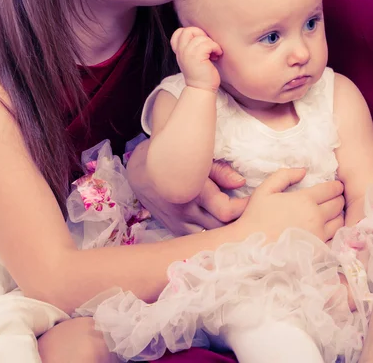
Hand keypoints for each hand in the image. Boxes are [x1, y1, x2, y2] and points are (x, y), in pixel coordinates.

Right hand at [127, 141, 247, 234]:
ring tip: (239, 226)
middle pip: (220, 228)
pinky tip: (218, 231)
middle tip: (253, 217)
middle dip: (238, 223)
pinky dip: (208, 235)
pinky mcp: (173, 228)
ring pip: (208, 236)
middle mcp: (185, 212)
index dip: (244, 208)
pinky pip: (195, 238)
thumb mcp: (197, 159)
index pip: (226, 211)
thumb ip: (220, 171)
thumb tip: (241, 183)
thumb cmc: (172, 158)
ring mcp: (178, 223)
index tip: (258, 203)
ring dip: (223, 232)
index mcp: (194, 192)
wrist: (139, 168)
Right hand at [171, 27, 221, 92]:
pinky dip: (215, 48)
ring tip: (213, 53)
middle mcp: (181, 51)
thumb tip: (203, 35)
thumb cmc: (201, 74)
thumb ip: (193, 47)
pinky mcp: (197, 58)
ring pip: (200, 38)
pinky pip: (208, 44)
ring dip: (211, 44)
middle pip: (188, 30)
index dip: (191, 33)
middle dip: (201, 34)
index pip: (178, 32)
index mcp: (180, 51)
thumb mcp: (193, 58)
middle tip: (207, 46)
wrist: (202, 89)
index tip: (199, 43)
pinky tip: (216, 55)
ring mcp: (188, 54)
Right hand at [234, 168, 344, 242]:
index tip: (336, 185)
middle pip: (338, 205)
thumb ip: (284, 175)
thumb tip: (303, 171)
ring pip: (339, 222)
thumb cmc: (256, 216)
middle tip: (335, 197)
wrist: (252, 246)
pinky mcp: (318, 249)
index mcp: (305, 200)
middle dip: (339, 198)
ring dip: (339, 214)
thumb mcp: (265, 189)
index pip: (330, 190)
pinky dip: (334, 231)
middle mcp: (316, 217)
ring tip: (333, 212)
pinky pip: (334, 238)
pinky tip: (327, 229)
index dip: (335, 186)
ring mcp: (319, 235)